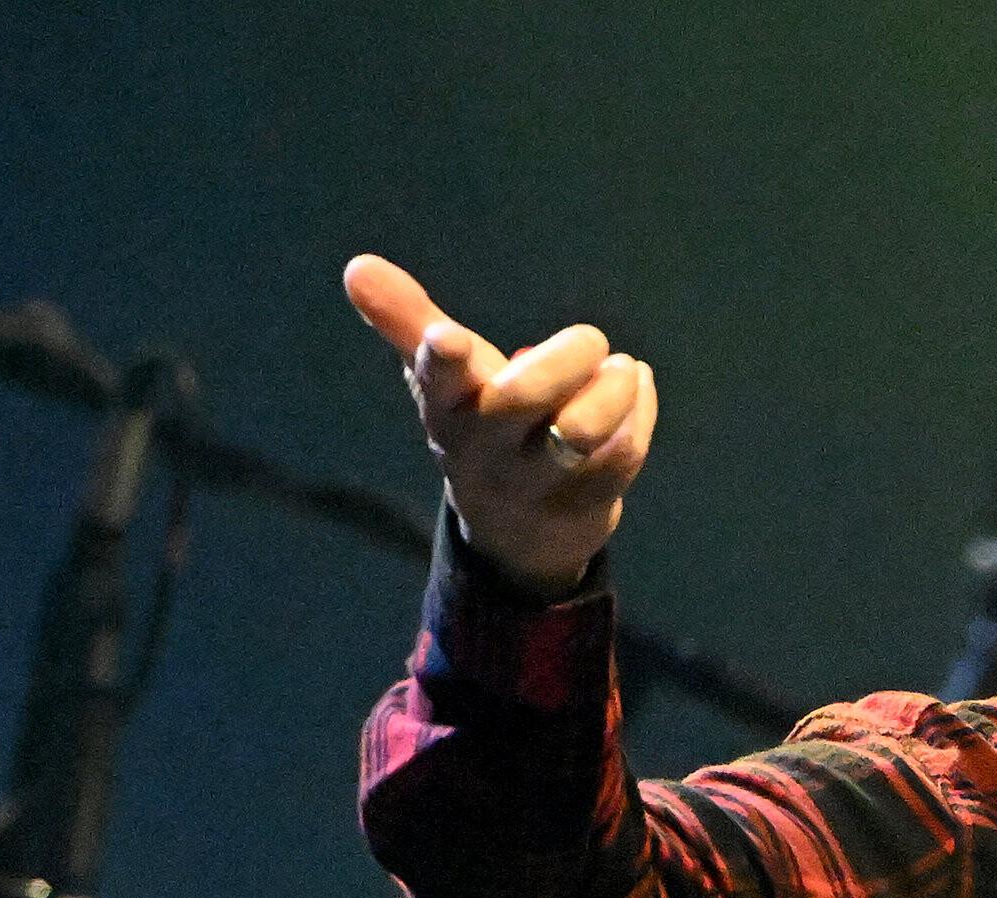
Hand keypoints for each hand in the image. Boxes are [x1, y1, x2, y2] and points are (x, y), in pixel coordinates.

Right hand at [341, 255, 656, 598]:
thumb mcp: (442, 382)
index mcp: (445, 410)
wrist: (515, 534)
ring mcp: (534, 484)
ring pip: (581, 433)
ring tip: (621, 366)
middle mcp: (484, 451)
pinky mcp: (585, 505)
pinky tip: (636, 386)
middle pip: (521, 400)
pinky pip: (623, 454)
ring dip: (612, 389)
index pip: (437, 384)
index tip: (449, 338)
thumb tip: (356, 265)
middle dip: (564, 358)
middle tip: (591, 337)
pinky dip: (639, 411)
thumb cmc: (478, 430)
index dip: (441, 360)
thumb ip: (407, 322)